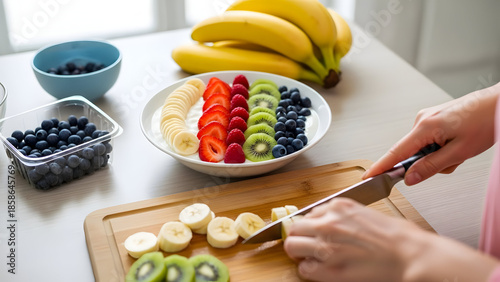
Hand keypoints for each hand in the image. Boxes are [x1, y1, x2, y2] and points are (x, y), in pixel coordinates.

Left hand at [284, 198, 498, 281]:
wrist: (410, 255)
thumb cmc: (399, 237)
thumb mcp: (367, 213)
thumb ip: (344, 216)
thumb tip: (333, 222)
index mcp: (338, 206)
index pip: (308, 214)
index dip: (311, 226)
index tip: (314, 233)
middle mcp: (327, 222)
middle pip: (294, 228)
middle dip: (300, 238)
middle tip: (308, 246)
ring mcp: (325, 244)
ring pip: (292, 246)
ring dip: (300, 253)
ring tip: (312, 259)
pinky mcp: (328, 268)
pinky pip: (304, 269)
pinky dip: (310, 271)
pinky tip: (323, 271)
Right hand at [363, 82, 499, 184]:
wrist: (499, 103)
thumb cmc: (485, 121)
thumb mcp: (459, 152)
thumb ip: (431, 167)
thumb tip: (410, 178)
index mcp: (425, 126)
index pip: (395, 153)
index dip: (380, 167)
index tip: (368, 177)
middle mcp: (422, 119)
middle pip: (412, 153)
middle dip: (429, 163)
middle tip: (453, 160)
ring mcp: (428, 118)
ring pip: (424, 149)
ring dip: (440, 156)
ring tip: (461, 148)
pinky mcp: (435, 118)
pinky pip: (430, 141)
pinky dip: (442, 148)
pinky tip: (457, 143)